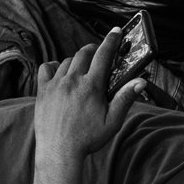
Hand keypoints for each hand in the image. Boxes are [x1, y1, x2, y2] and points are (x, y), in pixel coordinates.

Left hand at [34, 29, 147, 163]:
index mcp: (91, 86)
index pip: (103, 55)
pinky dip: (54, 66)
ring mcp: (55, 84)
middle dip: (93, 49)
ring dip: (76, 61)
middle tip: (99, 54)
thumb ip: (125, 99)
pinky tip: (60, 73)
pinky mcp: (42, 91)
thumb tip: (141, 81)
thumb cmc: (88, 139)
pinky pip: (46, 68)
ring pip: (66, 61)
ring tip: (82, 70)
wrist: (59, 152)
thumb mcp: (112, 122)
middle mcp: (72, 80)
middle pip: (83, 53)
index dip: (111, 40)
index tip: (116, 31)